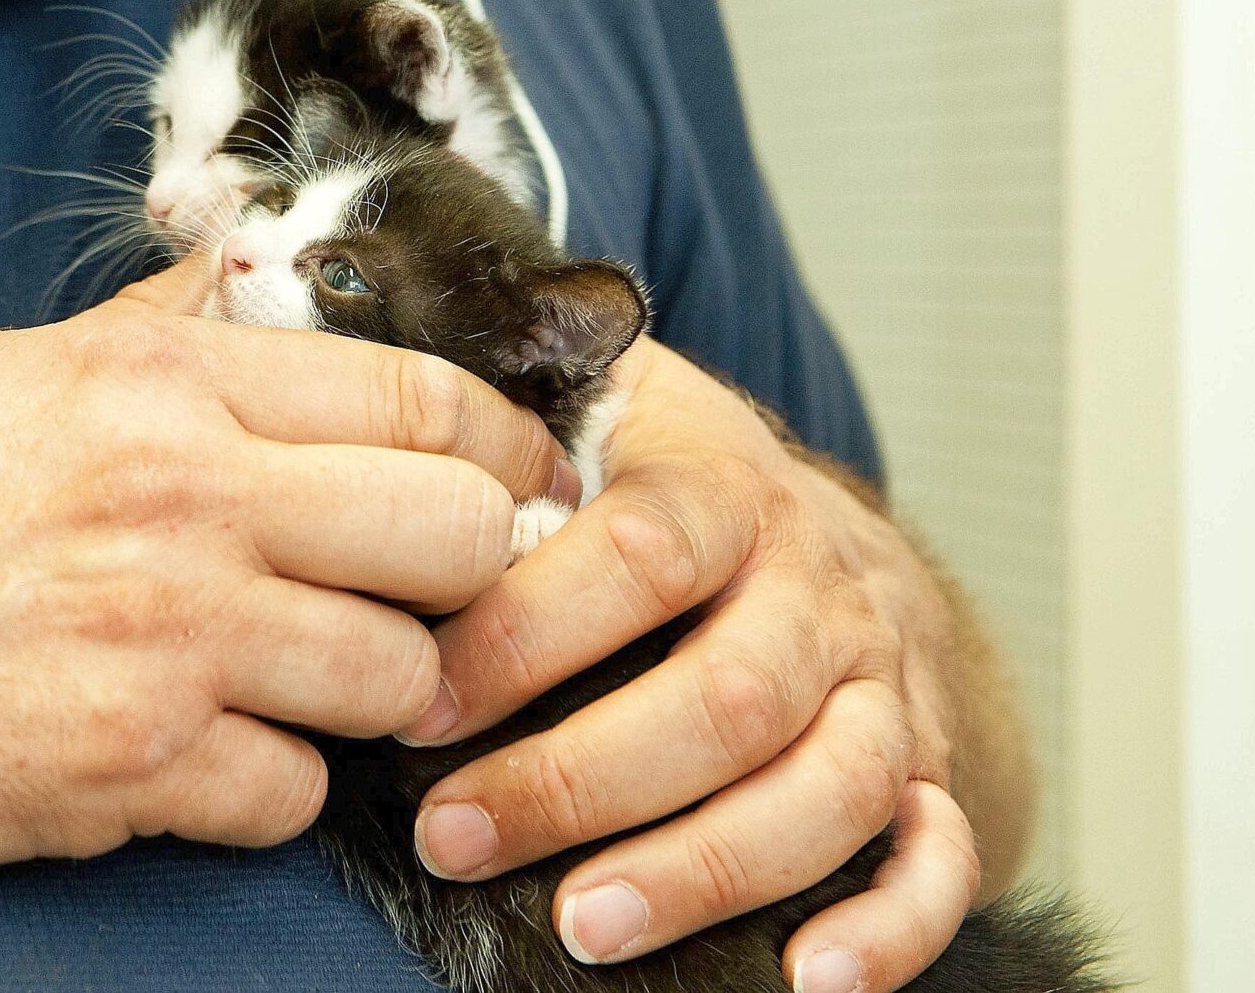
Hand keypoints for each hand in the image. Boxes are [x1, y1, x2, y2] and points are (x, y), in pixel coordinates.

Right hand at [0, 251, 570, 888]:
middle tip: (423, 593)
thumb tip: (253, 276)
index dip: (503, 443)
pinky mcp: (129, 769)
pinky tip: (194, 754)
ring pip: (399, 679)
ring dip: (367, 692)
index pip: (418, 396)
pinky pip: (290, 795)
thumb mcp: (5, 374)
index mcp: (154, 383)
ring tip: (292, 679)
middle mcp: (180, 499)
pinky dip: (262, 787)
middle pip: (459, 535)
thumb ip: (156, 332)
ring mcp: (164, 640)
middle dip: (469, 573)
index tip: (516, 477)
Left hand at [408, 339, 1006, 992]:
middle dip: (583, 779)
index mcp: (718, 481)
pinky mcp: (932, 762)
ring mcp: (881, 678)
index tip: (412, 707)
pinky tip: (808, 982)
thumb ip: (477, 393)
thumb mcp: (576, 401)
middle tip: (453, 836)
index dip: (525, 633)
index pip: (638, 552)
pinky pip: (940, 854)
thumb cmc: (645, 473)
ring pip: (827, 784)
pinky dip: (889, 928)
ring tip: (585, 925)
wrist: (811, 522)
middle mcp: (814, 582)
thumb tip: (314, 327)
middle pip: (727, 692)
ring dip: (708, 867)